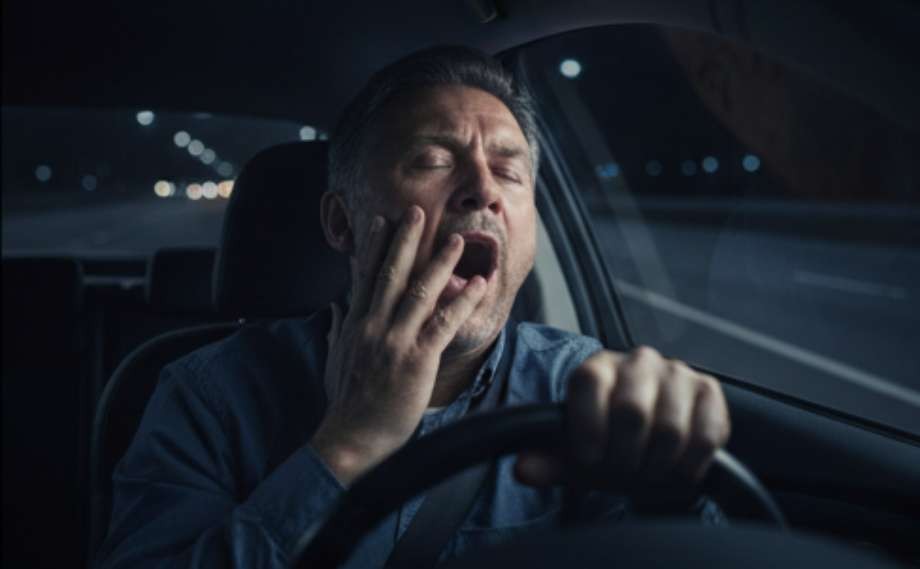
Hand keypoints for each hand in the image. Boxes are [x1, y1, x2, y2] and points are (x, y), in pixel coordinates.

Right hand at [310, 205, 486, 484]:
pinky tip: (477, 285)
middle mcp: (374, 326)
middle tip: (418, 210)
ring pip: (420, 292)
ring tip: (458, 240)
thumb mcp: (337, 359)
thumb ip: (338, 329)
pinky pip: (443, 324)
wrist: (352, 438)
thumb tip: (336, 308)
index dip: (375, 246)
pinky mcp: (416, 360)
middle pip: (392, 274)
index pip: (366, 276)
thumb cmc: (347, 402)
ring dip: (441, 263)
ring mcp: (394, 341)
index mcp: (356, 324)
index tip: (383, 220)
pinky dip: (462, 302)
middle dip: (406, 240)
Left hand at [514, 346, 729, 488]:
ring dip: (656, 465)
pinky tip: (675, 470)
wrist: (651, 441)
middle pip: (631, 411)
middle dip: (624, 457)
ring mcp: (677, 373)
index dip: (587, 428)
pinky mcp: (709, 392)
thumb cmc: (607, 443)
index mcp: (597, 368)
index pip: (588, 382)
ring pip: (670, 429)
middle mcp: (638, 361)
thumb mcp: (574, 454)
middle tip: (621, 474)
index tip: (588, 460)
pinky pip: (706, 436)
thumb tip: (524, 469)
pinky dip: (689, 466)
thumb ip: (548, 461)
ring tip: (646, 473)